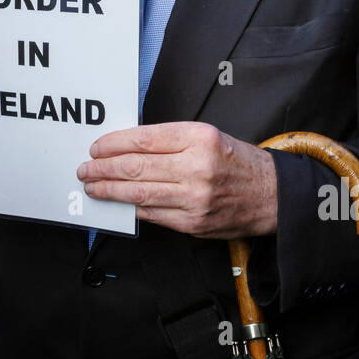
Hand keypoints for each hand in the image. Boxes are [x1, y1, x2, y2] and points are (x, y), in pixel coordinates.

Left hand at [77, 121, 277, 238]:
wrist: (271, 195)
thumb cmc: (237, 162)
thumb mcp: (208, 136)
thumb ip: (170, 140)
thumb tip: (128, 147)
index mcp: (199, 137)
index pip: (143, 139)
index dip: (113, 144)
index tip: (97, 147)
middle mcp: (196, 166)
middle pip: (136, 166)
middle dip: (103, 168)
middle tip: (86, 168)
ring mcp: (194, 198)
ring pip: (138, 193)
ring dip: (109, 190)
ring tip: (93, 186)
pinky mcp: (193, 223)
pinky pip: (152, 213)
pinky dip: (130, 207)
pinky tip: (118, 202)